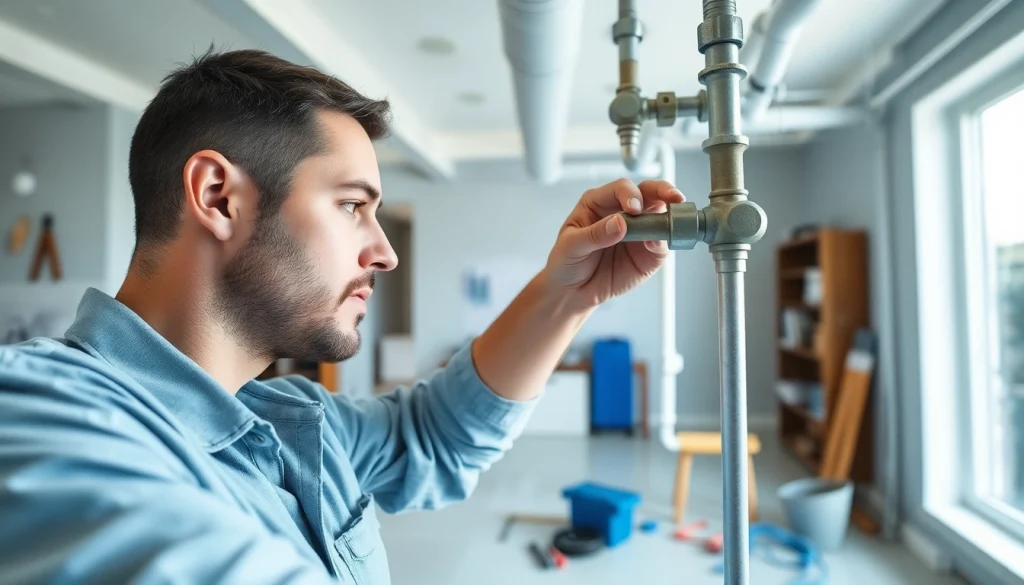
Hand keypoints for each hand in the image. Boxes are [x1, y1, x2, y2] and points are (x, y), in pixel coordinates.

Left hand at [543, 178, 684, 311]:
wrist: (572, 291)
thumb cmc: (566, 262)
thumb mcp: (571, 246)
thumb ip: (594, 234)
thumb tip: (620, 223)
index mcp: (600, 203)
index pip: (621, 188)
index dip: (630, 194)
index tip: (633, 209)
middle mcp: (622, 212)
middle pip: (648, 193)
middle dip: (663, 191)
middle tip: (672, 197)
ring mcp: (638, 232)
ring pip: (661, 216)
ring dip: (670, 216)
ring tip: (672, 222)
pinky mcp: (646, 254)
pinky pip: (661, 245)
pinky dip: (664, 242)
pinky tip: (657, 243)